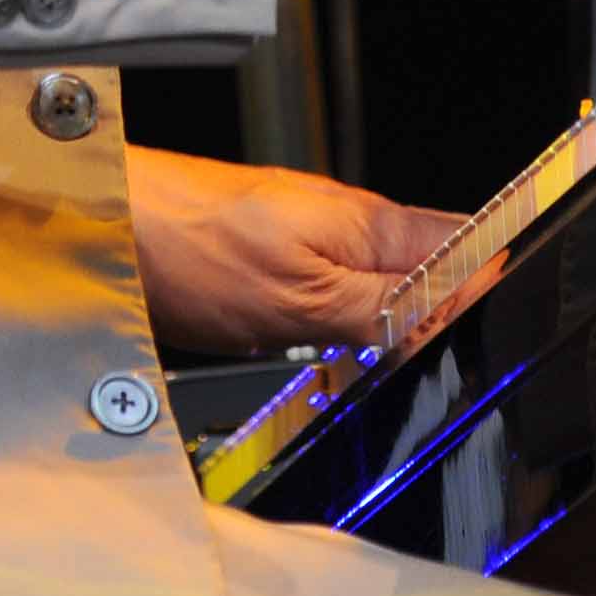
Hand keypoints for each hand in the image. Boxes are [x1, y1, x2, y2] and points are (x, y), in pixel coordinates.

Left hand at [127, 145, 467, 354]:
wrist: (104, 226)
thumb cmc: (185, 249)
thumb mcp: (302, 300)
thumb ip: (387, 309)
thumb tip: (461, 311)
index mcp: (371, 224)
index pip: (471, 246)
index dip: (491, 293)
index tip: (489, 343)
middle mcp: (350, 224)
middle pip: (433, 270)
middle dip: (445, 321)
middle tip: (437, 371)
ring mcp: (315, 238)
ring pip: (385, 285)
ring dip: (395, 329)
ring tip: (386, 369)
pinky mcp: (280, 260)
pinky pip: (340, 293)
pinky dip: (347, 328)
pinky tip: (337, 355)